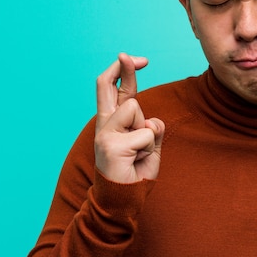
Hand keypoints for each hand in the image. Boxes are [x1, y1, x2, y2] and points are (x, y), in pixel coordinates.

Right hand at [94, 53, 164, 183]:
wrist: (123, 200)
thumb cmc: (135, 172)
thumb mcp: (148, 144)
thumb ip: (150, 127)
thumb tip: (152, 119)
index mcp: (112, 121)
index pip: (116, 89)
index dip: (125, 71)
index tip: (136, 59)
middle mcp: (104, 123)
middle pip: (106, 85)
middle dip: (122, 67)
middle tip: (131, 56)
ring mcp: (105, 133)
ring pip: (136, 110)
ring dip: (147, 131)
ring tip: (138, 152)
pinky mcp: (111, 145)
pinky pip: (145, 133)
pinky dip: (149, 147)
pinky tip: (136, 160)